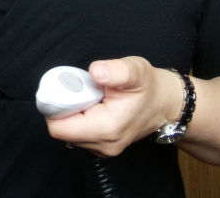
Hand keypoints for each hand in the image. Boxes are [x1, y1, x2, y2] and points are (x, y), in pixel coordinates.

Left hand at [43, 57, 183, 156]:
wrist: (164, 104)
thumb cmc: (148, 86)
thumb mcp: (135, 71)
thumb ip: (115, 71)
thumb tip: (96, 71)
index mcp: (107, 129)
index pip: (60, 127)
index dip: (55, 106)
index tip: (64, 88)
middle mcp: (104, 145)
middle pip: (61, 130)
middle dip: (63, 108)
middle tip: (78, 89)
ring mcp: (102, 149)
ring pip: (68, 133)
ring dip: (71, 114)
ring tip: (87, 96)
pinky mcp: (102, 146)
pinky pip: (77, 134)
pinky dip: (78, 119)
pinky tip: (90, 106)